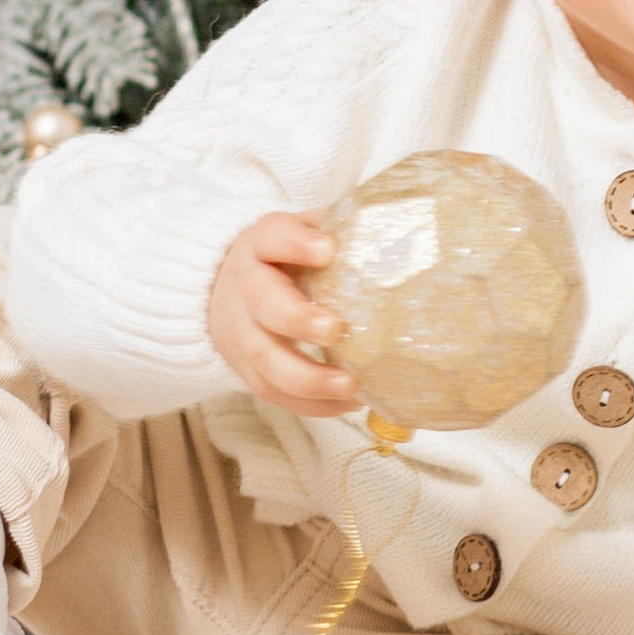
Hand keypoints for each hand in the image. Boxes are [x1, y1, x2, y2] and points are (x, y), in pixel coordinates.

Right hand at [208, 213, 359, 416]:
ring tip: (351, 385)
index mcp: (260, 245)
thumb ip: (342, 231)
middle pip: (263, 304)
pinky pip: (272, 392)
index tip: (328, 249)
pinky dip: (310, 404)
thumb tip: (405, 236)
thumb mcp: (306, 232)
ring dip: (308, 378)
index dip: (295, 243)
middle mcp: (243, 287)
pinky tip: (347, 402)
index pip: (271, 236)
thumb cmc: (286, 258)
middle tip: (336, 330)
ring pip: (264, 360)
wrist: (228, 288)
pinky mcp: (244, 368)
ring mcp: (239, 332)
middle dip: (298, 319)